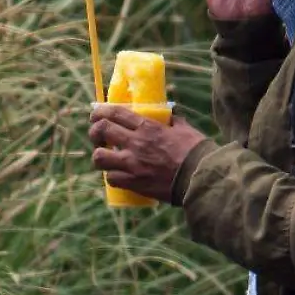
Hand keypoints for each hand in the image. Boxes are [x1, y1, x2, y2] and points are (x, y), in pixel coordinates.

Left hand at [88, 105, 208, 203]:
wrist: (200, 179)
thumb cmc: (195, 152)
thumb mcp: (184, 128)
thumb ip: (171, 120)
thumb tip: (168, 115)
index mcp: (148, 127)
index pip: (115, 112)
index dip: (100, 111)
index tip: (96, 113)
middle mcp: (136, 143)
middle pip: (101, 130)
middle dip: (94, 131)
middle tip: (97, 136)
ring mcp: (132, 164)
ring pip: (99, 157)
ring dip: (99, 156)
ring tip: (105, 157)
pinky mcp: (134, 183)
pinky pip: (111, 179)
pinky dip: (112, 176)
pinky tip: (117, 175)